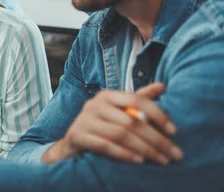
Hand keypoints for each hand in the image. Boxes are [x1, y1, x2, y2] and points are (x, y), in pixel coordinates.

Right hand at [43, 82, 182, 164]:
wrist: (73, 142)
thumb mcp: (118, 110)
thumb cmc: (101, 125)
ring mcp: (85, 120)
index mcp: (107, 95)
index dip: (158, 114)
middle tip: (175, 153)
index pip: (136, 100)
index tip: (174, 131)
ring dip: (144, 149)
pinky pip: (105, 145)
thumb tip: (162, 86)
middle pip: (131, 120)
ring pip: (120, 134)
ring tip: (161, 160)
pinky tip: (139, 161)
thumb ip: (139, 99)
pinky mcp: (78, 136)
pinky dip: (123, 154)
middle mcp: (95, 104)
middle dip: (156, 139)